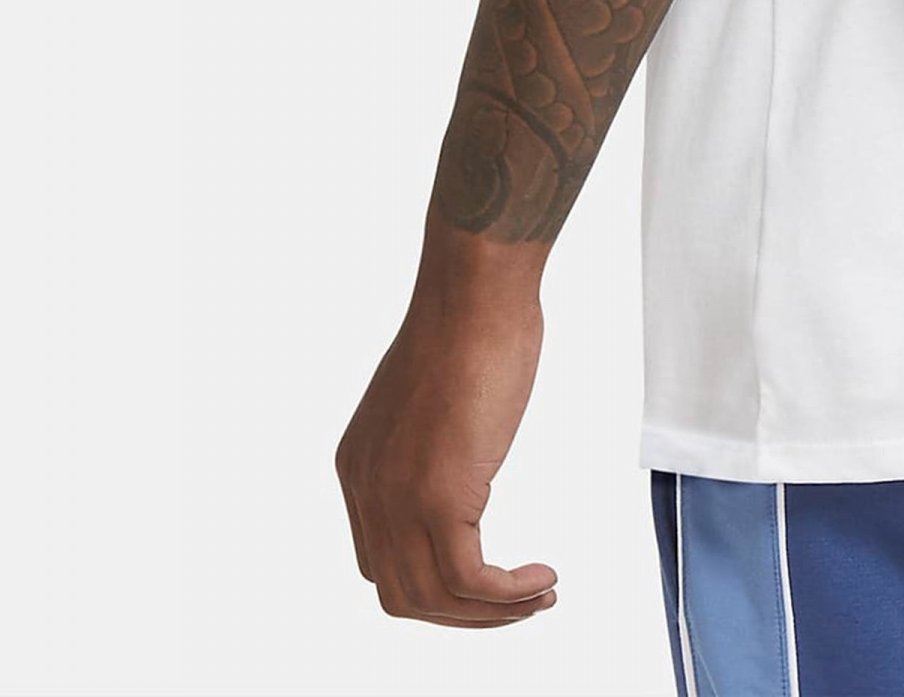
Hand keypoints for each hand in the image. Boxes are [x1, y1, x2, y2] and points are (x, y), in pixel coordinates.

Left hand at [335, 244, 557, 627]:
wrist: (477, 288)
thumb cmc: (472, 321)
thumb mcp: (431, 397)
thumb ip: (430, 442)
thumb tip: (457, 460)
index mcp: (361, 467)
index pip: (383, 562)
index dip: (435, 586)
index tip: (487, 579)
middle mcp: (367, 490)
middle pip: (403, 594)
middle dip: (463, 614)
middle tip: (518, 603)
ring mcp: (399, 498)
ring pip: (436, 600)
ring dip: (492, 614)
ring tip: (539, 597)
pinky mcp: (440, 498)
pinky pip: (471, 580)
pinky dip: (508, 595)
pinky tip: (542, 580)